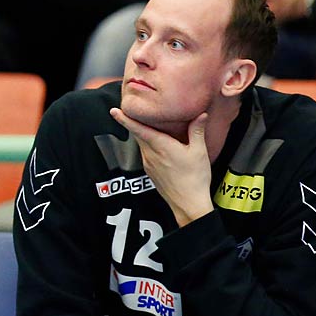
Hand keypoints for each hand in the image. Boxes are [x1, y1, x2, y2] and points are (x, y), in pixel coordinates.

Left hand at [111, 106, 214, 225]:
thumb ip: (196, 131)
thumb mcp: (199, 152)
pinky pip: (145, 154)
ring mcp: (148, 164)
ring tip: (152, 126)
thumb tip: (201, 115)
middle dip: (135, 122)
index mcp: (161, 146)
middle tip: (136, 112)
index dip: (125, 119)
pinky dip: (148, 146)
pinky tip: (159, 146)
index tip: (114, 111)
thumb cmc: (195, 179)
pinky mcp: (150, 171)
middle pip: (137, 134)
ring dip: (143, 135)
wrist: (188, 203)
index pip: (138, 129)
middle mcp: (150, 154)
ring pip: (141, 144)